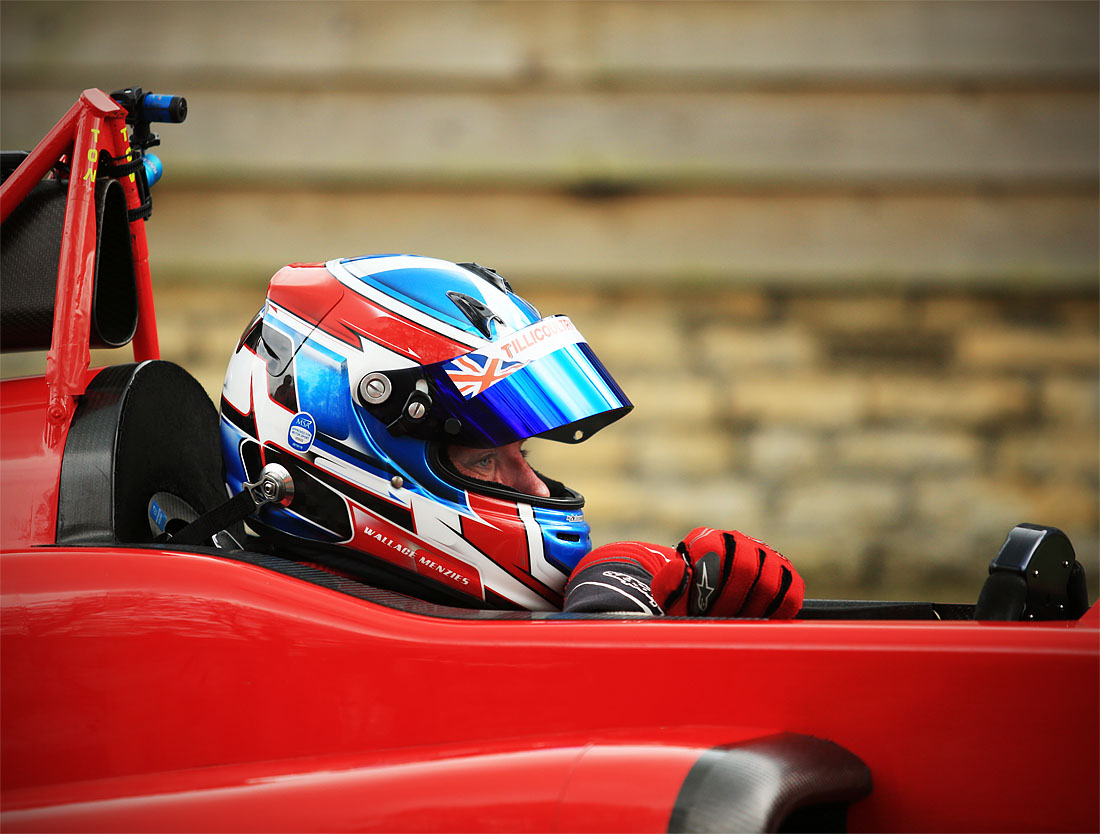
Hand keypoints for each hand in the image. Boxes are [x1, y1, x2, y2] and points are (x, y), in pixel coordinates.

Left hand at [651, 527, 803, 617]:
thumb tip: (680, 567)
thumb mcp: (668, 596)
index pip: (716, 558)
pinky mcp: (783, 570)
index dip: (712, 591)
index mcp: (705, 540)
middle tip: (721, 619)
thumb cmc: (685, 599)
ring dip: (755, 607)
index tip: (702, 610)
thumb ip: (667, 584)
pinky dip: (780, 608)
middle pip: (747, 568)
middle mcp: (736, 540)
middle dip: (733, 601)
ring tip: (737, 620)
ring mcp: (762, 552)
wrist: (703, 597)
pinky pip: (792, 589)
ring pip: (771, 579)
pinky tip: (761, 619)